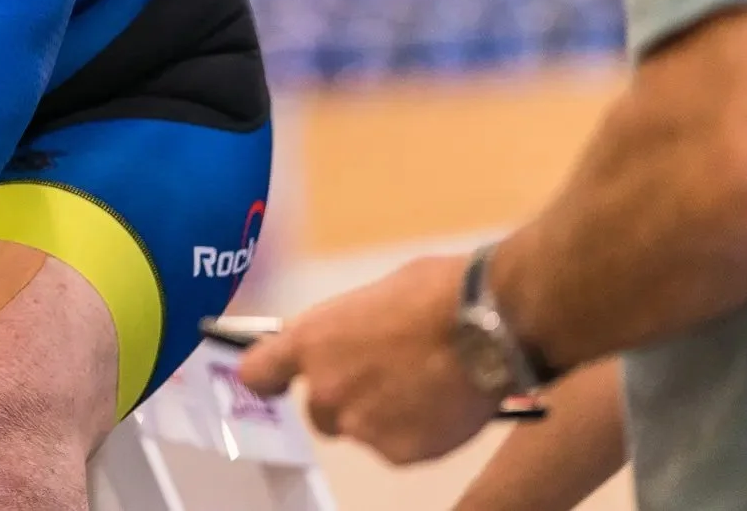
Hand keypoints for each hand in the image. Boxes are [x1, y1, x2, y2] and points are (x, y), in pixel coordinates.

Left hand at [235, 254, 500, 465]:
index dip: (269, 379)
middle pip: (318, 411)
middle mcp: (325, 388)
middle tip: (386, 378)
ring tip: (425, 385)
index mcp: (312, 341)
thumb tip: (353, 336)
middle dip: (346, 400)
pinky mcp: (398, 453)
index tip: (276, 381)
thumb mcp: (375, 295)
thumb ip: (348, 327)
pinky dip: (418, 433)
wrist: (488, 325)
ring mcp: (360, 425)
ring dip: (384, 416)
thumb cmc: (437, 294)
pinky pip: (400, 447)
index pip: (258, 373)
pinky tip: (442, 403)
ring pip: (362, 430)